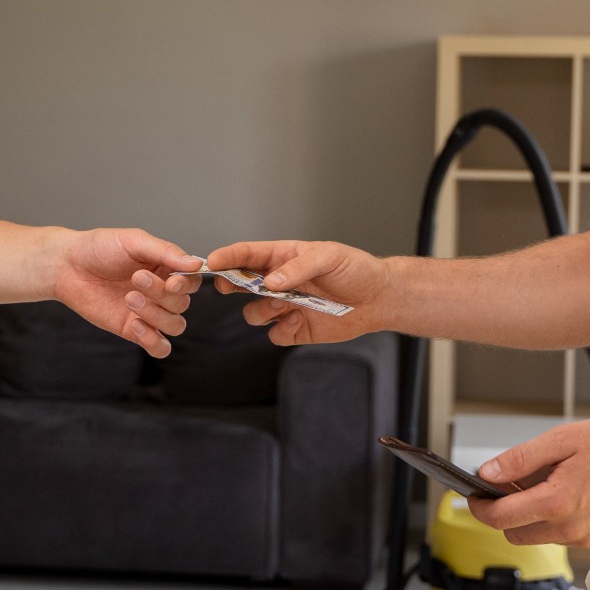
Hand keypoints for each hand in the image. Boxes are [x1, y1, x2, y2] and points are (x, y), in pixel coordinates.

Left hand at [52, 228, 199, 356]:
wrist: (68, 266)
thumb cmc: (100, 248)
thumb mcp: (134, 241)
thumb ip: (166, 252)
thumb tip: (197, 264)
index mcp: (166, 267)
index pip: (192, 282)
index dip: (186, 285)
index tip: (171, 283)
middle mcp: (162, 291)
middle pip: (182, 304)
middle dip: (160, 295)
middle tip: (134, 279)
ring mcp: (149, 312)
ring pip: (175, 326)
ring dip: (156, 315)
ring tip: (129, 299)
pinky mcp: (133, 330)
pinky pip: (159, 347)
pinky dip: (154, 341)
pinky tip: (135, 325)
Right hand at [199, 239, 388, 345]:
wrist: (377, 299)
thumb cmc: (356, 270)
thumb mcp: (329, 257)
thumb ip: (298, 267)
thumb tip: (271, 281)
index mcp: (284, 258)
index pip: (248, 254)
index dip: (228, 256)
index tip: (212, 261)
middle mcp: (279, 282)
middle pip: (241, 284)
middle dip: (230, 284)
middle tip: (229, 285)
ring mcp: (285, 307)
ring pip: (253, 313)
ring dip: (261, 310)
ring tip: (281, 304)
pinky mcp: (295, 329)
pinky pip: (274, 334)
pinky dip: (281, 330)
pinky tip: (298, 321)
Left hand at [465, 418, 589, 552]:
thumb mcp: (560, 441)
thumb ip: (519, 460)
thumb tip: (486, 474)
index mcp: (557, 503)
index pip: (501, 518)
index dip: (480, 508)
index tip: (473, 498)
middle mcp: (571, 529)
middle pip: (517, 534)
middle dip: (506, 514)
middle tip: (511, 487)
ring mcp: (589, 541)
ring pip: (542, 537)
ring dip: (535, 518)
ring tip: (550, 486)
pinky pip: (569, 538)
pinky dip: (562, 522)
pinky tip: (576, 497)